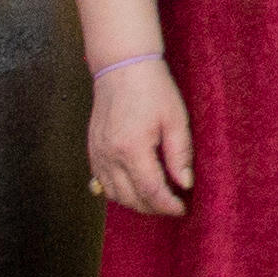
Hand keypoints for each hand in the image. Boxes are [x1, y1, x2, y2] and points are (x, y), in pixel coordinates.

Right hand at [88, 54, 194, 216]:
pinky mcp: (92, 149)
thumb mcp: (176, 119)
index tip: (182, 209)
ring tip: (157, 199)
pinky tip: (135, 188)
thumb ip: (180, 155)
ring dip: (135, 203)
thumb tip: (185, 183)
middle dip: (153, 208)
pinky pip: (102, 182)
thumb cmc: (152, 89)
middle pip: (130, 198)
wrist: (122, 67)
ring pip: (113, 194)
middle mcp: (109, 156)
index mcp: (132, 149)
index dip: (167, 205)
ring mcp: (97, 153)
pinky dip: (119, 191)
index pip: (150, 191)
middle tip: (173, 206)